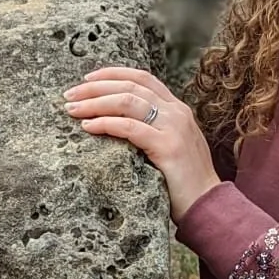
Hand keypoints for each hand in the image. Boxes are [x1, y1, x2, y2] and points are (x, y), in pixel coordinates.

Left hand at [62, 65, 221, 222]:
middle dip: (95, 88)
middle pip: (130, 86)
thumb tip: (117, 123)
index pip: (142, 78)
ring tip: (73, 110)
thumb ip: (153, 129)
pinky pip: (130, 128)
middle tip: (69, 95)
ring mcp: (174, 127)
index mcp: (177, 108)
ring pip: (127, 102)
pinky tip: (88, 127)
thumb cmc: (183, 181)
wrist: (208, 204)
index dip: (112, 74)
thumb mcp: (170, 145)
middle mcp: (177, 112)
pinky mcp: (168, 146)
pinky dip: (106, 124)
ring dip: (95, 103)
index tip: (87, 79)